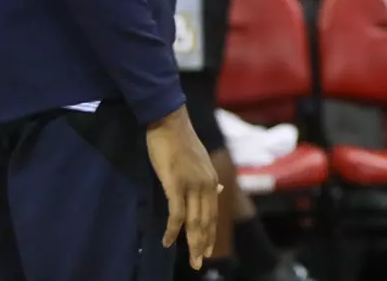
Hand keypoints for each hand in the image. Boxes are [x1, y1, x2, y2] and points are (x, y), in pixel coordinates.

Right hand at [146, 106, 221, 269]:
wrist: (169, 123)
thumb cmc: (180, 142)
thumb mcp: (199, 162)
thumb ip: (207, 180)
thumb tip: (219, 192)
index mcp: (212, 180)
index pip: (213, 213)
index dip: (211, 234)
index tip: (209, 250)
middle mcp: (207, 184)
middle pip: (206, 221)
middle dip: (203, 244)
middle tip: (200, 263)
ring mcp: (193, 184)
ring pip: (194, 221)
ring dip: (192, 243)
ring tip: (191, 259)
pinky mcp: (176, 183)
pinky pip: (177, 213)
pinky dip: (173, 230)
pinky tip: (167, 242)